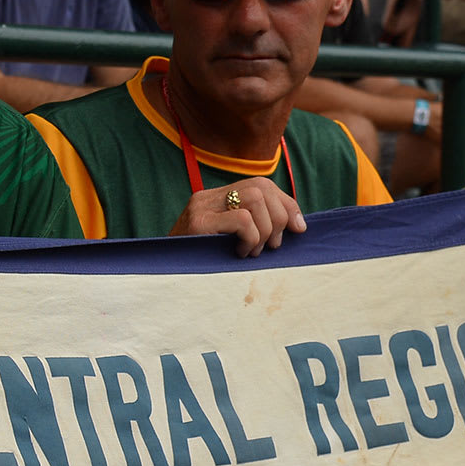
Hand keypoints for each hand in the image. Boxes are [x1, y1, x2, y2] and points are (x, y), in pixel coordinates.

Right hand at [168, 177, 305, 256]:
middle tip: (272, 246)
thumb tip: (299, 225)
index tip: (297, 229)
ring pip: (255, 200)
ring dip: (264, 230)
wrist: (165, 281)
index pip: (261, 184)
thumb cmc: (204, 267)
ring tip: (253, 252)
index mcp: (216, 198)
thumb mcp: (233, 243)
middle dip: (278, 218)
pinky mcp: (198, 224)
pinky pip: (242, 220)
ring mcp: (200, 208)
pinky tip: (241, 254)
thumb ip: (257, 228)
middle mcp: (207, 197)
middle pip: (261, 188)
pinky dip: (251, 239)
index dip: (286, 204)